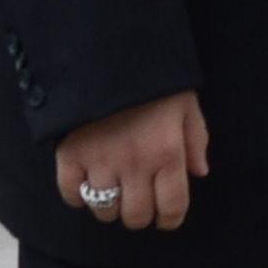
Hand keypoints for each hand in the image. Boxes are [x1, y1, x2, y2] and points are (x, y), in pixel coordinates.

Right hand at [54, 89, 207, 232]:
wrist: (108, 47)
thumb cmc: (154, 77)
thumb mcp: (186, 104)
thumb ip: (196, 140)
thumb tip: (198, 173)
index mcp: (167, 152)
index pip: (172, 207)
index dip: (170, 219)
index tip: (166, 217)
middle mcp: (135, 164)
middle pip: (137, 215)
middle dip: (140, 215)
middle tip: (139, 202)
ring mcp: (100, 160)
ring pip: (104, 209)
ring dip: (110, 207)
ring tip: (113, 192)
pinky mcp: (70, 153)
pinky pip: (70, 193)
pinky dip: (77, 196)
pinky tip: (85, 184)